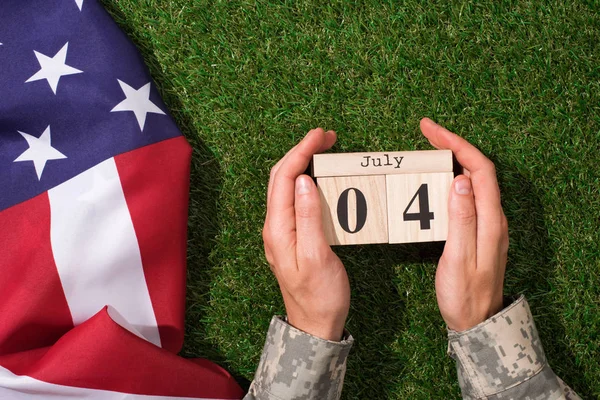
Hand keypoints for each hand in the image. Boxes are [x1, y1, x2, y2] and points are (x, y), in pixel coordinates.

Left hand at [262, 128, 350, 340]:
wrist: (315, 324)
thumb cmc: (319, 295)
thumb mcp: (317, 256)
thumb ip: (308, 217)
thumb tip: (304, 181)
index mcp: (277, 228)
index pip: (284, 178)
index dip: (301, 151)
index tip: (321, 135)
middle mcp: (274, 225)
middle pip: (281, 177)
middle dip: (300, 151)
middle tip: (326, 136)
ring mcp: (282, 230)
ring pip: (286, 186)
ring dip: (302, 163)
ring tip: (324, 149)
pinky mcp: (292, 235)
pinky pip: (295, 199)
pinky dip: (306, 180)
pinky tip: (320, 177)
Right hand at [420, 118, 508, 331]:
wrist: (476, 321)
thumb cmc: (464, 295)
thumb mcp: (459, 258)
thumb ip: (461, 220)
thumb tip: (461, 181)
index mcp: (490, 220)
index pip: (479, 170)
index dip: (457, 145)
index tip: (432, 131)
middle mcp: (493, 217)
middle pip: (478, 169)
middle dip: (454, 144)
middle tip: (427, 131)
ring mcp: (487, 223)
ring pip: (473, 180)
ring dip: (453, 159)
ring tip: (429, 149)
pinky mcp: (478, 230)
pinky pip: (468, 194)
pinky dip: (451, 177)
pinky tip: (436, 179)